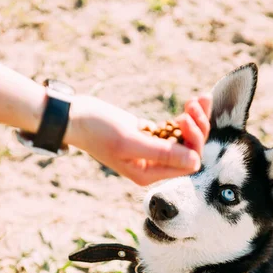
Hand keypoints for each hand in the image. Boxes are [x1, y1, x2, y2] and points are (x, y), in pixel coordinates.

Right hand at [66, 94, 211, 185]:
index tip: (184, 118)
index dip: (193, 142)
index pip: (187, 164)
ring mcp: (153, 150)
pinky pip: (177, 128)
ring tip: (198, 98)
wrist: (75, 116)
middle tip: (191, 105)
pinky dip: (188, 114)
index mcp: (149, 174)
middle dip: (197, 128)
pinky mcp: (151, 134)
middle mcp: (154, 166)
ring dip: (196, 119)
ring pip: (186, 138)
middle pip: (190, 151)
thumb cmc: (97, 130)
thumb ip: (162, 153)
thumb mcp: (130, 141)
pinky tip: (197, 98)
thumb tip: (194, 162)